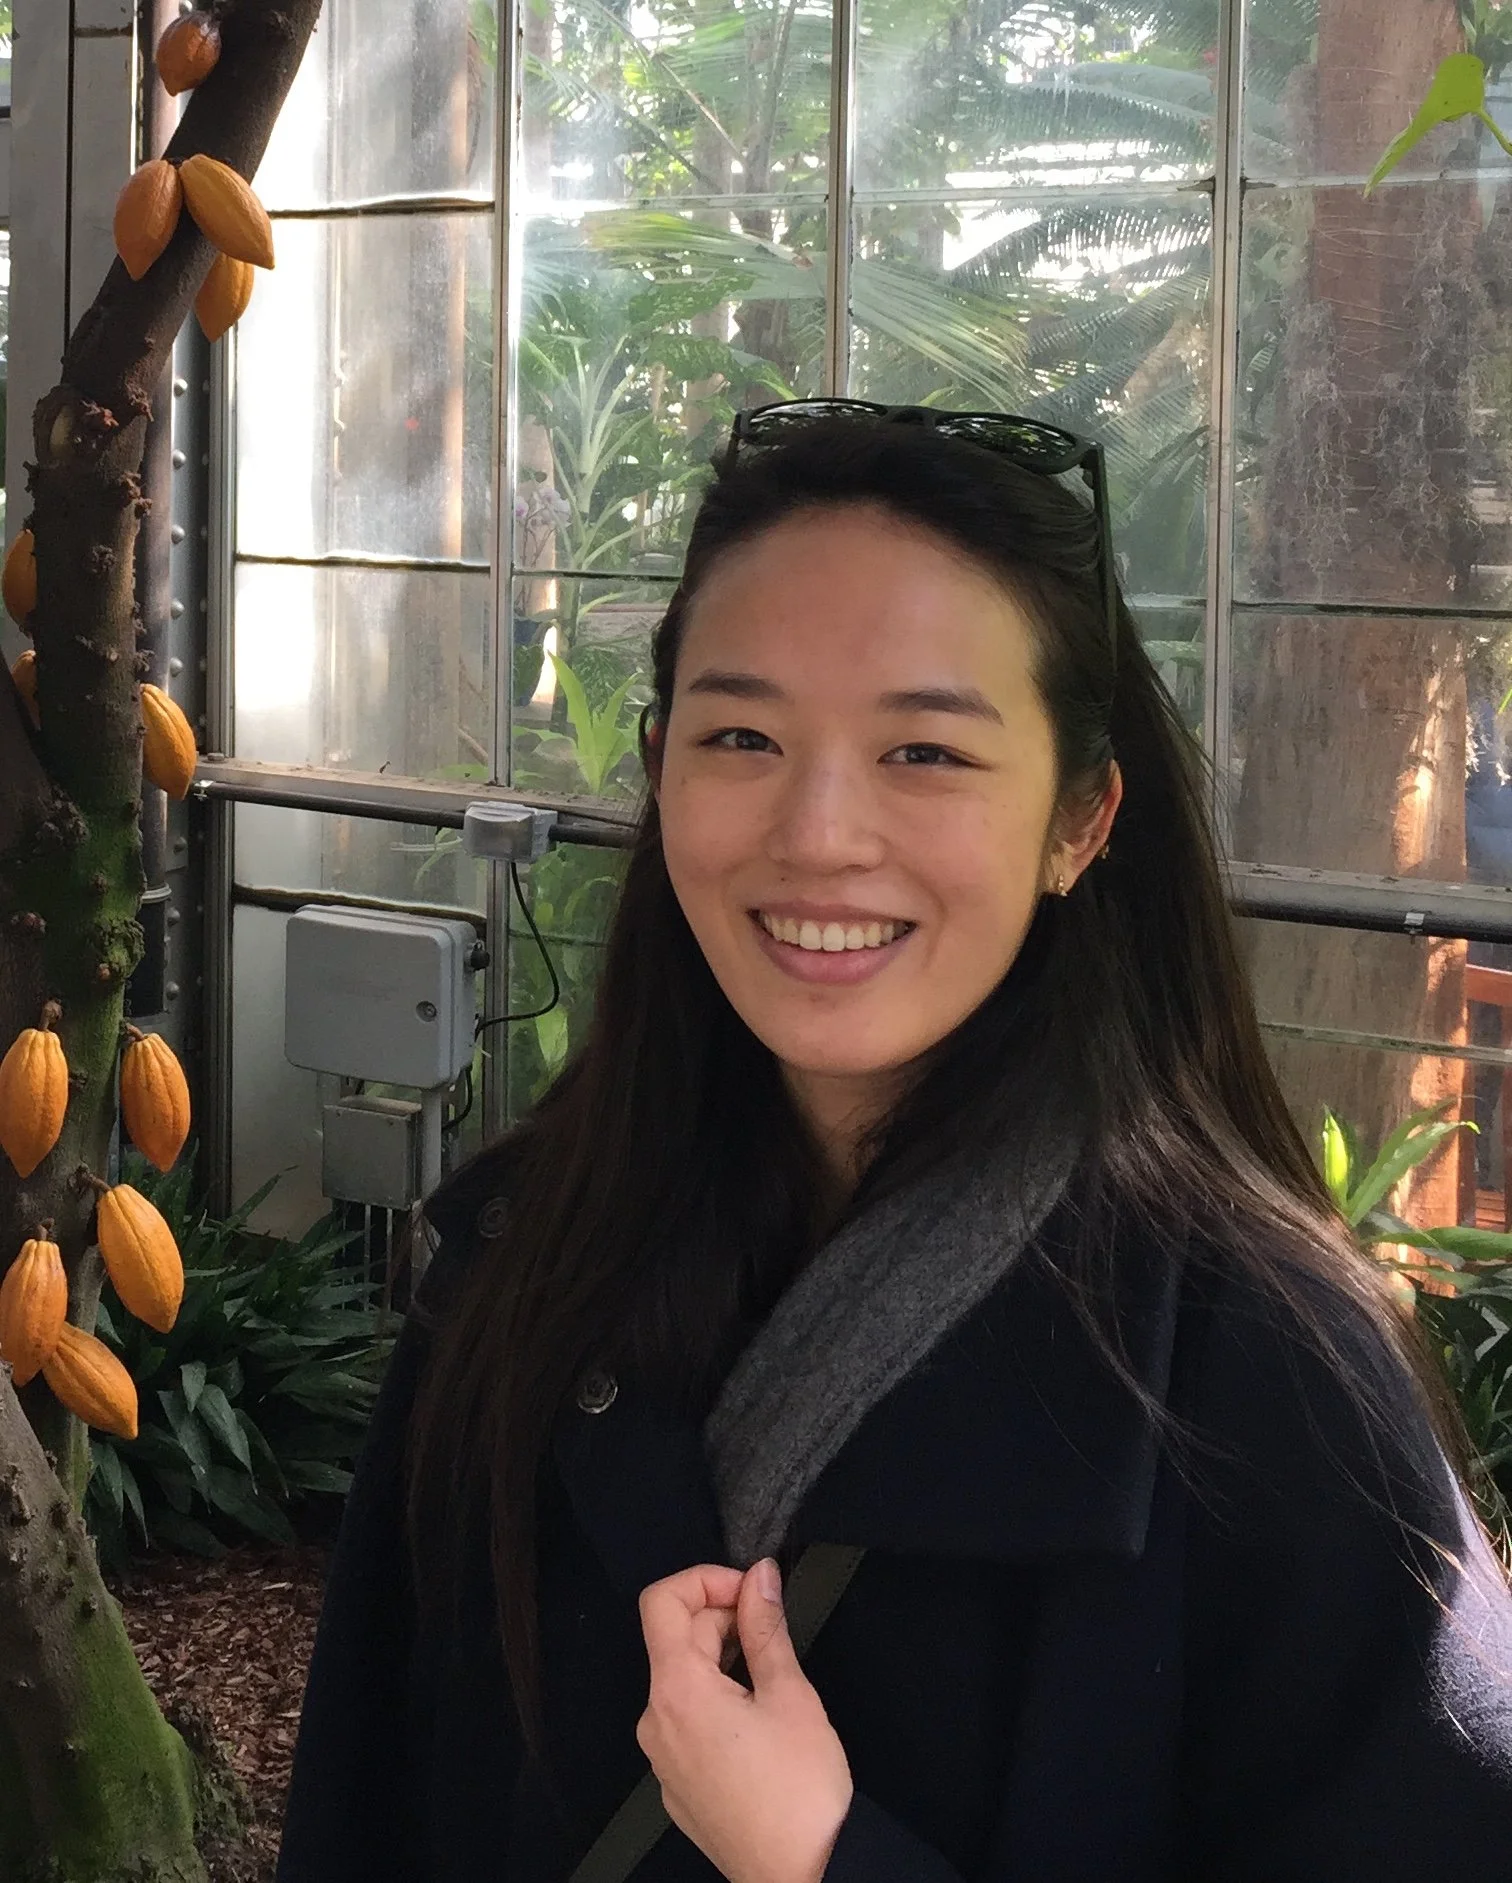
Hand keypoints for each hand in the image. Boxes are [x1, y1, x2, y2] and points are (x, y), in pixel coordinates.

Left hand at [637, 1557, 854, 1882]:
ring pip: (682, 1683)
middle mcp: (655, 1722)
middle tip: (775, 1632)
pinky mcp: (677, 1787)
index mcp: (677, 1692)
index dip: (706, 1579)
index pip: (661, 1601)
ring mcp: (662, 1760)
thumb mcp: (790, 1695)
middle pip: (675, 1641)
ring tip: (773, 1679)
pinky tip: (759, 1723)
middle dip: (723, 1620)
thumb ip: (766, 1628)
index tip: (752, 1591)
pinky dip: (717, 1701)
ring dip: (721, 1660)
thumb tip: (760, 1575)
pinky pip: (686, 1723)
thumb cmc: (800, 1789)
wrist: (800, 1882)